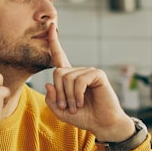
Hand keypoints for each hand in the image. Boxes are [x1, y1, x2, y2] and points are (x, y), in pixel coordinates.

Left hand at [43, 26, 132, 140]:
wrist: (103, 124)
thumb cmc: (84, 117)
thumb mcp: (61, 112)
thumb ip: (51, 100)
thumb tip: (48, 83)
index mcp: (70, 77)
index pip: (59, 56)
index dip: (53, 41)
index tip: (50, 26)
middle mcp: (79, 71)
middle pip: (58, 72)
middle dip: (59, 92)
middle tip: (66, 107)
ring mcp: (89, 71)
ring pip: (67, 77)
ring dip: (68, 96)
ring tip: (76, 107)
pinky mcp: (97, 74)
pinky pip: (79, 80)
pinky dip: (77, 94)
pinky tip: (81, 102)